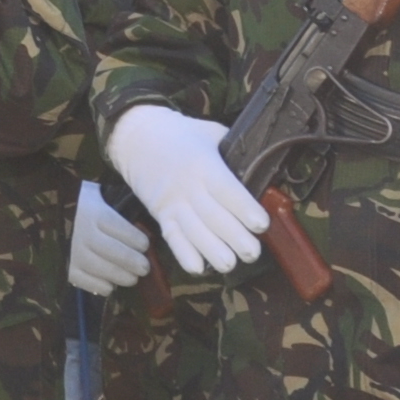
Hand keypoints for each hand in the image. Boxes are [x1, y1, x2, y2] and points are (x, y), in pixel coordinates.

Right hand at [67, 183, 152, 294]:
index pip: (120, 228)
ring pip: (103, 270)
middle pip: (114, 252)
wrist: (52, 214)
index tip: (145, 245)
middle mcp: (82, 233)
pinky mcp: (67, 269)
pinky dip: (103, 286)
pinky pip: (88, 283)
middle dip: (134, 262)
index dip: (137, 240)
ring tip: (132, 277)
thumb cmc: (86, 206)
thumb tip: (148, 224)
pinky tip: (110, 283)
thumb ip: (122, 209)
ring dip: (122, 277)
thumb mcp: (103, 199)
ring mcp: (73, 252)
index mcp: (93, 212)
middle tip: (144, 267)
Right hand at [108, 106, 271, 274]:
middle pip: (213, 217)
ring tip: (230, 264)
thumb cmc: (181, 134)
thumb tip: (264, 162)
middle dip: (235, 238)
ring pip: (193, 231)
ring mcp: (172, 202)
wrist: (136, 136)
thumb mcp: (210, 132)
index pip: (226, 190)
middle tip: (253, 252)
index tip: (261, 224)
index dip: (244, 209)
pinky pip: (171, 237)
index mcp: (204, 164)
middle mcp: (188, 186)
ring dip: (212, 251)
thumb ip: (234, 149)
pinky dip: (183, 254)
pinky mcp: (160, 214)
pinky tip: (198, 267)